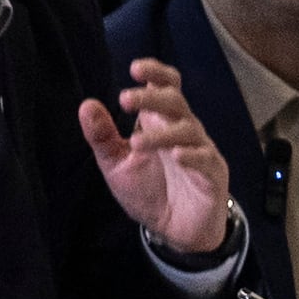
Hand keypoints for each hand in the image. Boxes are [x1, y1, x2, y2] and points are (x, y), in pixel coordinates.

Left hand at [81, 57, 234, 253]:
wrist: (175, 230)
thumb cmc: (149, 191)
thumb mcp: (116, 165)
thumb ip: (103, 137)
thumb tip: (86, 105)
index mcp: (160, 123)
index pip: (165, 87)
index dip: (155, 73)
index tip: (135, 68)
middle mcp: (182, 131)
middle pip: (175, 101)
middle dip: (152, 96)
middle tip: (126, 100)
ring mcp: (200, 151)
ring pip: (187, 129)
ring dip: (162, 133)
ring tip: (136, 143)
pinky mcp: (212, 175)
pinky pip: (206, 159)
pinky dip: (193, 155)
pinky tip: (177, 156)